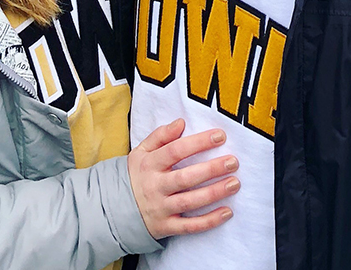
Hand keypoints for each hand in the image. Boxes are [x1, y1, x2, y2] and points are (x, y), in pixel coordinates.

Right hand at [128, 118, 238, 239]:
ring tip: (234, 183)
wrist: (115, 208)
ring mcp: (161, 208)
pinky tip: (227, 212)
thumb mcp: (141, 151)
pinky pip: (190, 226)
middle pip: (186, 177)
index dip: (198, 142)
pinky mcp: (166, 227)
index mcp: (150, 164)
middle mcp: (155, 186)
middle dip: (211, 169)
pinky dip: (209, 221)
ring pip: (190, 201)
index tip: (220, 136)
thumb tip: (181, 123)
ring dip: (214, 193)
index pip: (176, 151)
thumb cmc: (135, 174)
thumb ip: (160, 135)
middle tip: (233, 161)